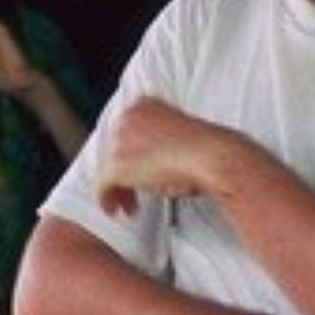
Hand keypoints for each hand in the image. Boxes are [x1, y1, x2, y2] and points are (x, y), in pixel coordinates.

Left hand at [92, 96, 245, 216]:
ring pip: (108, 169)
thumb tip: (150, 162)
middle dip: (124, 174)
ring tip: (130, 205)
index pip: (124, 131)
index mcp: (143, 104)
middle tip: (132, 192)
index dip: (129, 155)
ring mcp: (120, 140)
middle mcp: (127, 118)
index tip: (137, 170)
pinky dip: (106, 200)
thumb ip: (159, 139)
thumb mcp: (180, 134)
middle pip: (114, 150)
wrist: (212, 156)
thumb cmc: (206, 149)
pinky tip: (116, 210)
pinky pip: (102, 186)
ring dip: (121, 190)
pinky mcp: (117, 165)